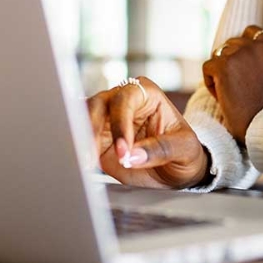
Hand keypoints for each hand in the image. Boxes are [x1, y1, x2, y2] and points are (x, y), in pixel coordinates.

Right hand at [87, 76, 207, 188]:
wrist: (177, 168)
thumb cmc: (184, 150)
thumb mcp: (184, 148)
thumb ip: (161, 149)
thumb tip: (133, 155)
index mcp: (145, 93)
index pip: (125, 101)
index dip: (120, 124)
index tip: (123, 151)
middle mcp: (122, 101)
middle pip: (97, 104)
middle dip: (92, 129)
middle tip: (93, 156)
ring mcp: (107, 119)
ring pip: (83, 118)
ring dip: (80, 139)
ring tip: (84, 162)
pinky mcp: (97, 139)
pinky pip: (81, 139)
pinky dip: (78, 150)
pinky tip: (81, 164)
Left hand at [202, 25, 262, 142]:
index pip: (251, 32)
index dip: (243, 49)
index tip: (244, 68)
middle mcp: (257, 45)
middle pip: (232, 43)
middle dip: (230, 62)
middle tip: (237, 87)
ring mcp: (240, 53)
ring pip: (219, 55)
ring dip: (220, 72)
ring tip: (231, 94)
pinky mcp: (223, 65)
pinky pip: (207, 67)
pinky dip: (211, 83)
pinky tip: (222, 98)